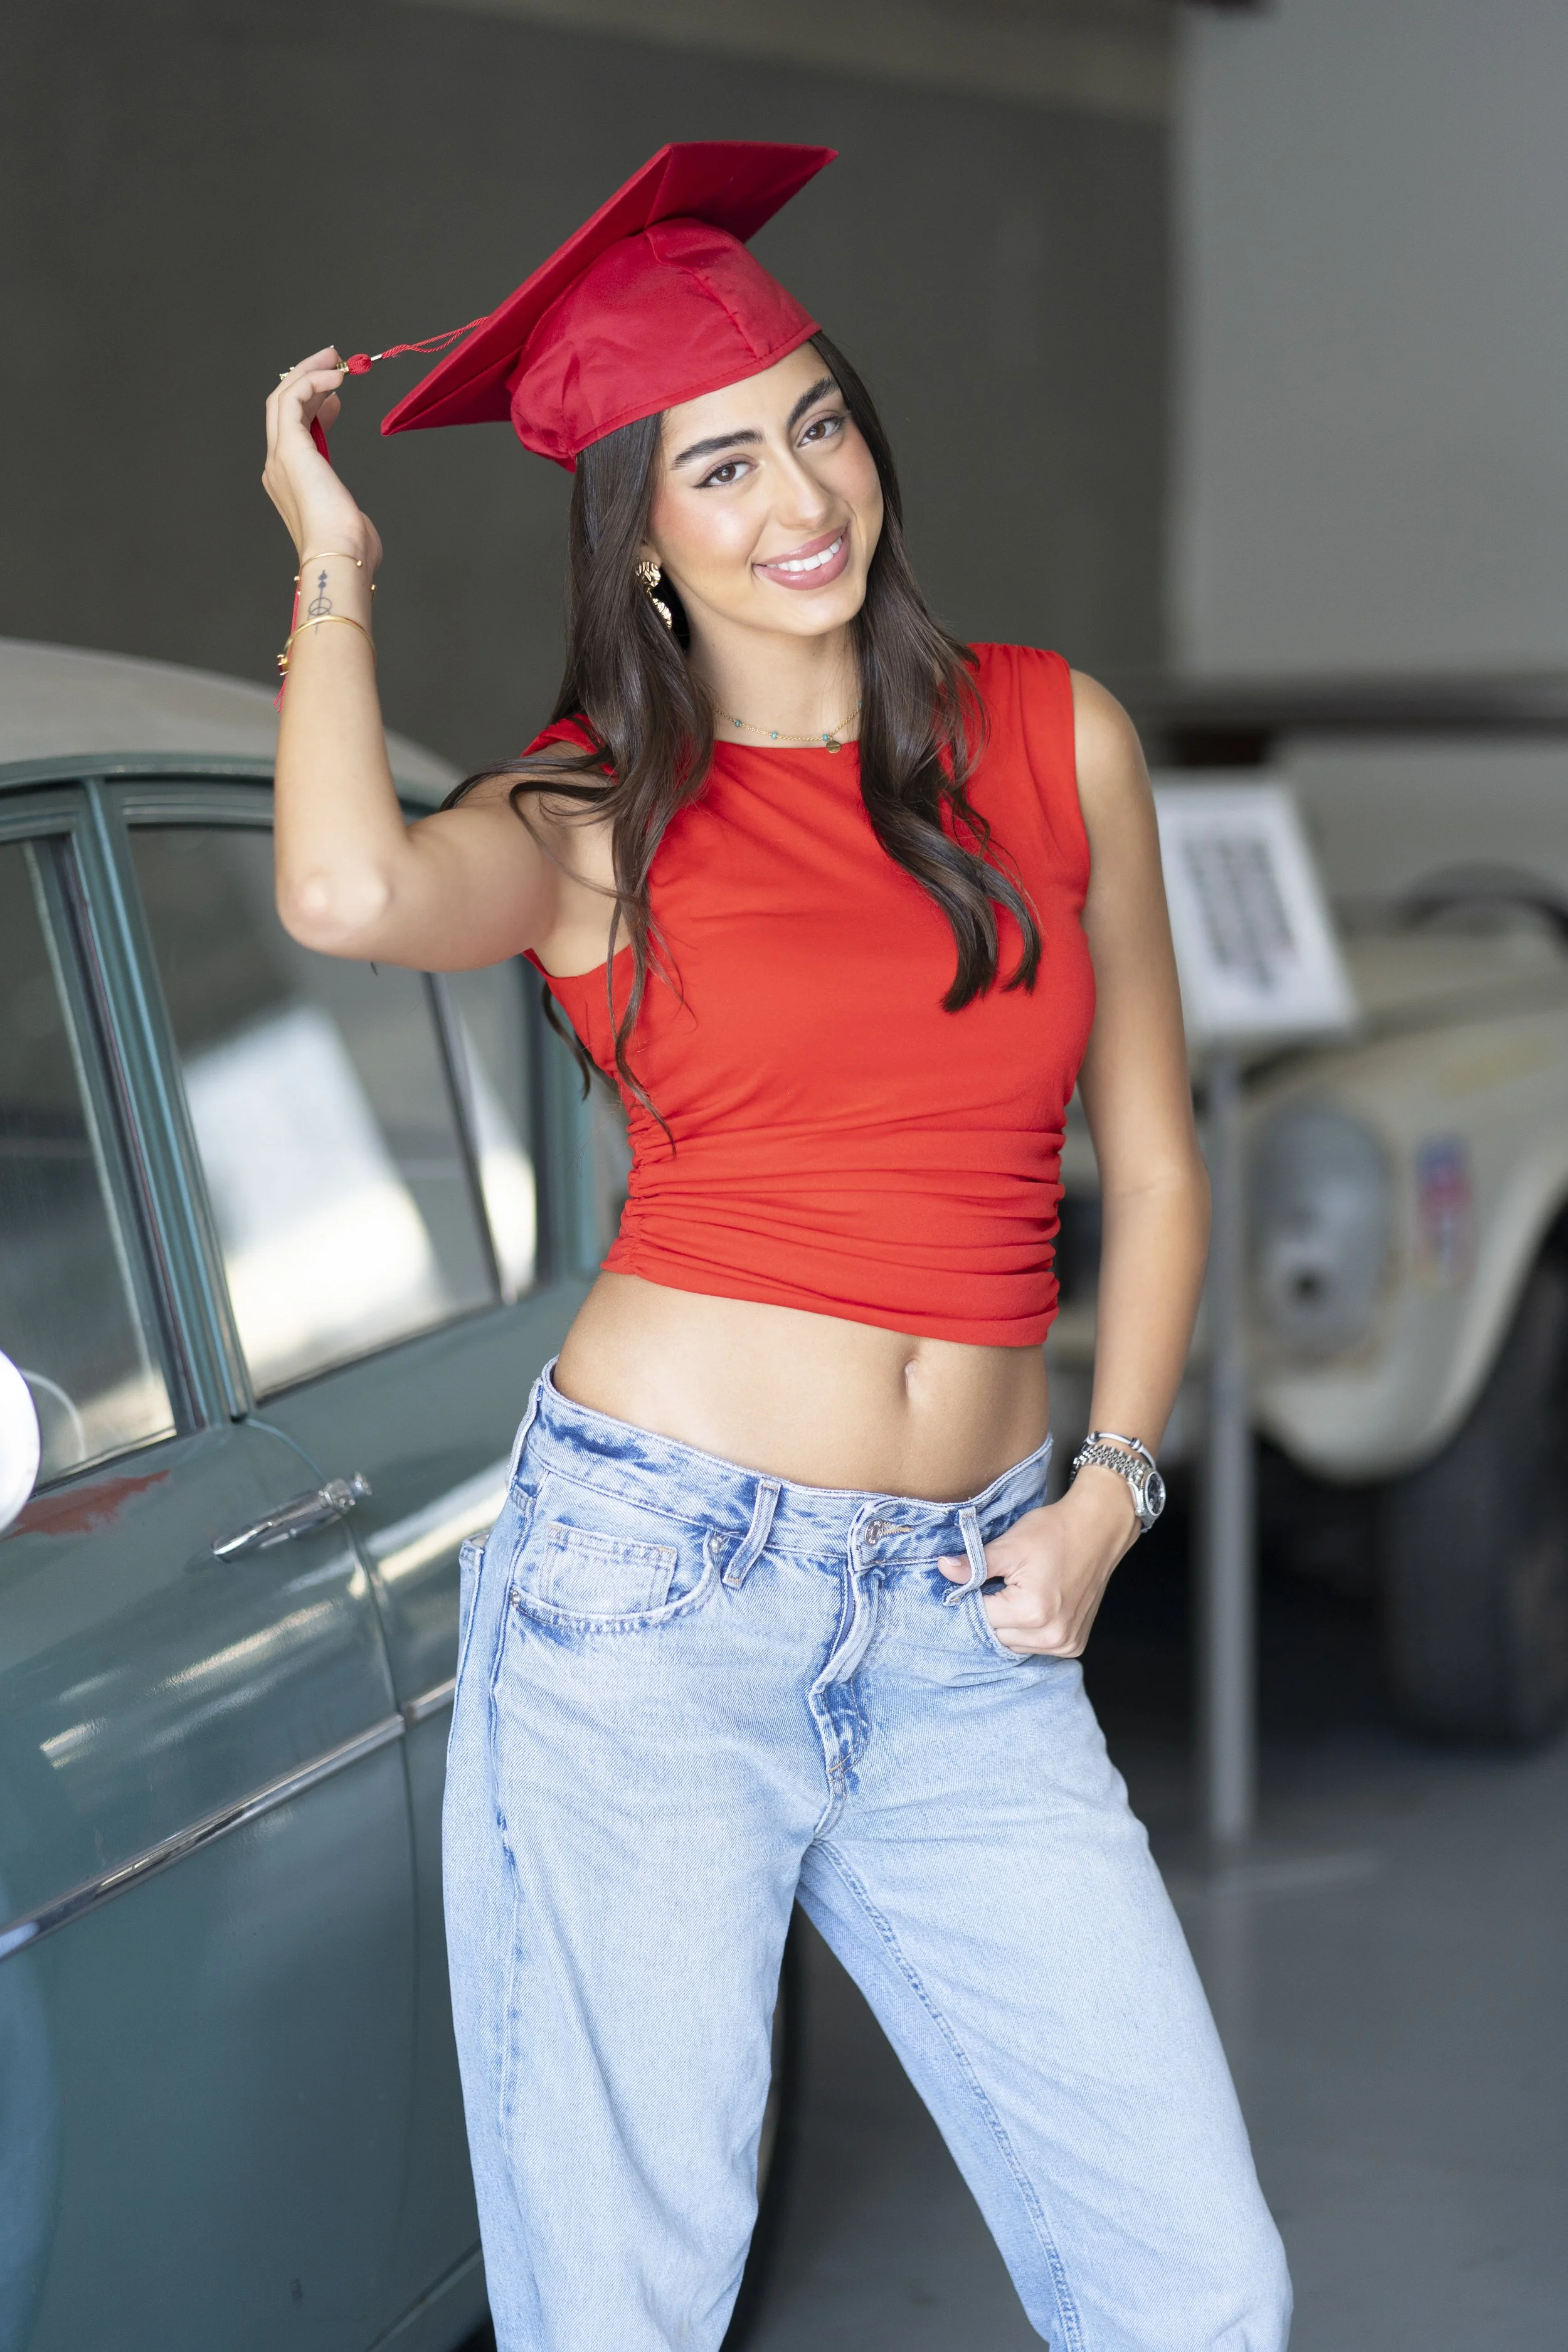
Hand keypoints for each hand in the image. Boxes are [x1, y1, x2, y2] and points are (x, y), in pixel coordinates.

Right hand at [263, 347, 382, 573]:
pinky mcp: (289, 448)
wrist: (340, 557)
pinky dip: (312, 381)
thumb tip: (349, 508)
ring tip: (335, 358)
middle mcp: (277, 466)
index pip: (292, 430)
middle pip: (282, 407)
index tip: (337, 393)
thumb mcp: (346, 518)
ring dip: (308, 371)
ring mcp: (279, 456)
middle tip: (333, 360)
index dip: (312, 404)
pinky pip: (293, 399)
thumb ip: (340, 504)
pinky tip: (337, 376)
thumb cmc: (350, 549)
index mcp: (287, 482)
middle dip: (306, 378)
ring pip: (282, 397)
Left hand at [938, 1467, 1140, 1655]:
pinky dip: (1029, 1631)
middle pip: (996, 1634)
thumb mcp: (1010, 1545)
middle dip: (993, 1611)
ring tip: (1021, 1593)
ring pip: (1013, 1643)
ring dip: (1010, 1624)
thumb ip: (975, 1564)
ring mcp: (1065, 1643)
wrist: (1098, 1530)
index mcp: (1031, 1612)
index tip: (979, 1580)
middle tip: (1003, 1583)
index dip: (973, 1596)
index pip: (980, 1616)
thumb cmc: (1055, 1533)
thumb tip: (944, 1569)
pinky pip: (1036, 1646)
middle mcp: (1050, 1635)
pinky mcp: (1074, 1644)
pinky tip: (1035, 1605)